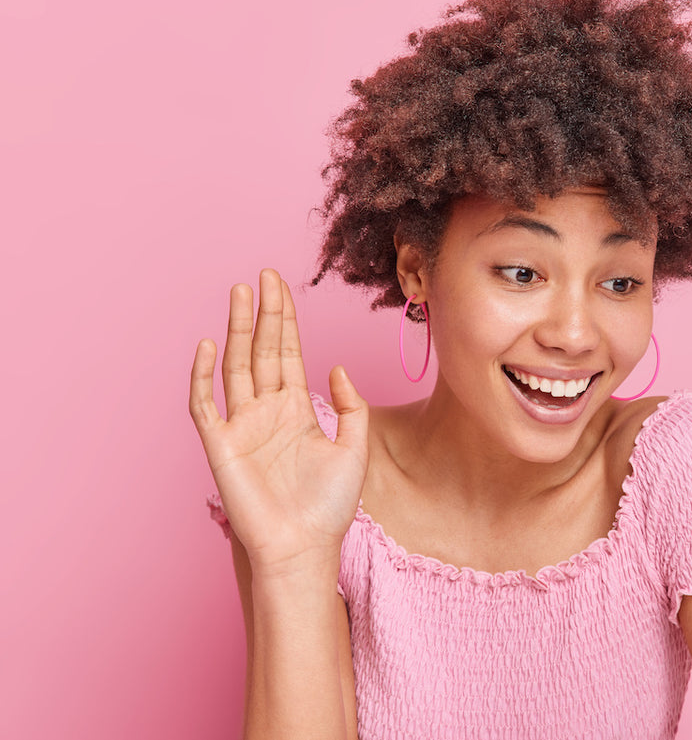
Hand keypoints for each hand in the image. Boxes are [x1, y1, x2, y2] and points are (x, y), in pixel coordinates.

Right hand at [189, 269, 368, 577]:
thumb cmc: (328, 507)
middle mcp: (266, 411)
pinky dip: (203, 376)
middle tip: (264, 276)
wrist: (304, 548)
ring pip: (236, 366)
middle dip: (263, 313)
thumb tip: (337, 366)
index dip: (284, 319)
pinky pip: (206, 405)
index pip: (287, 352)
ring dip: (236, 330)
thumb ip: (351, 407)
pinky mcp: (221, 446)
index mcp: (296, 409)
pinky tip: (210, 346)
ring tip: (239, 293)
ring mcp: (242, 426)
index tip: (281, 286)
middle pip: (261, 350)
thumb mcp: (355, 449)